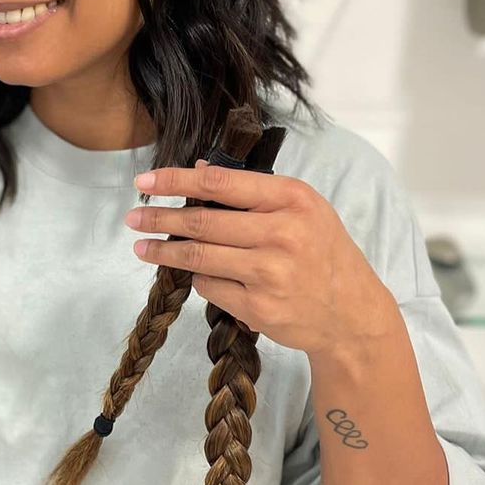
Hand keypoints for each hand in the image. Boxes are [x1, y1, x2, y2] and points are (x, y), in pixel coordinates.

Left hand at [124, 160, 391, 358]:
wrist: (351, 313)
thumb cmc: (323, 253)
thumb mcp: (302, 210)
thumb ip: (255, 191)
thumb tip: (199, 171)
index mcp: (292, 199)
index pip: (219, 184)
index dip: (175, 181)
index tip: (145, 181)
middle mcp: (282, 234)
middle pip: (201, 223)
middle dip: (158, 219)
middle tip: (132, 217)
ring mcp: (270, 274)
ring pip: (198, 257)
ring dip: (163, 252)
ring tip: (141, 246)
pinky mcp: (260, 308)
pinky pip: (210, 287)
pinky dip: (198, 279)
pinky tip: (194, 274)